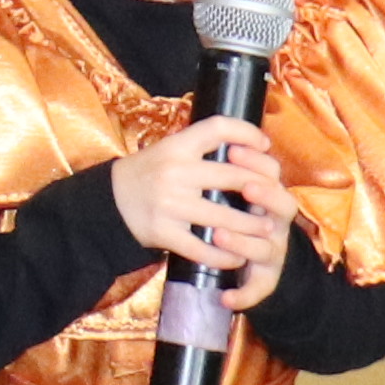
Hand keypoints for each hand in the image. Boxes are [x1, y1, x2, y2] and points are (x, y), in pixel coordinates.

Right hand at [108, 117, 288, 290]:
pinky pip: (202, 248)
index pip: (218, 128)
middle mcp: (174, 171)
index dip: (246, 132)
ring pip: (224, 218)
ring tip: (266, 229)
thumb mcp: (169, 149)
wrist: (109, 202)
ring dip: (251, 226)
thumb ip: (201, 148)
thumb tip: (249, 146)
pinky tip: (237, 257)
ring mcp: (169, 204)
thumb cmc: (148, 173)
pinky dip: (225, 256)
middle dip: (261, 188)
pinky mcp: (164, 232)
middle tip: (274, 197)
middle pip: (232, 175)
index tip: (264, 144)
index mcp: (177, 146)